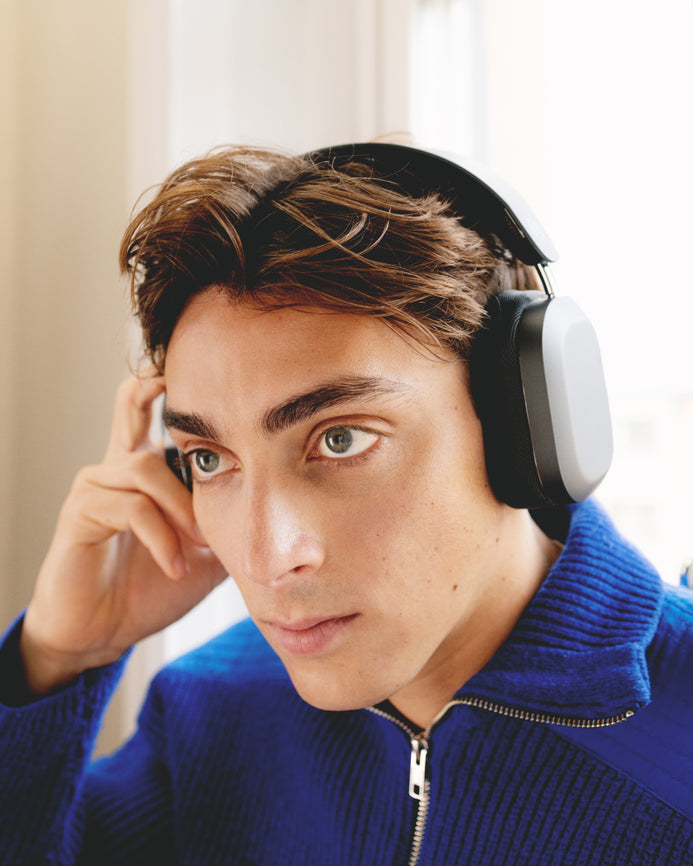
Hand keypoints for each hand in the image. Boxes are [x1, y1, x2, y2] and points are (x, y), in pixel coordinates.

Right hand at [20, 372, 227, 693]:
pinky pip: (130, 509)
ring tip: (201, 545)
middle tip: (203, 393)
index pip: (153, 409)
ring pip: (145, 469)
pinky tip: (177, 565)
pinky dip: (161, 538)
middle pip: (131, 402)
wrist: (102, 632)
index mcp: (145, 471)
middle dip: (164, 388)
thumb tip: (280, 509)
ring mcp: (95, 488)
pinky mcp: (80, 517)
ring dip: (182, 508)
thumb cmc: (150, 588)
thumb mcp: (204, 552)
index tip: (210, 366)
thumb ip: (230, 524)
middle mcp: (116, 468)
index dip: (172, 382)